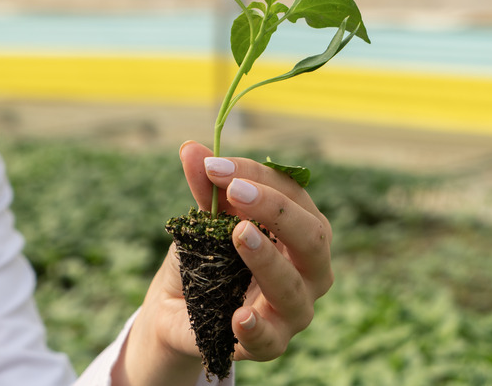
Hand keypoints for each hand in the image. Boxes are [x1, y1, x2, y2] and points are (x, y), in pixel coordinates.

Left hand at [180, 140, 333, 360]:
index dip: (256, 175)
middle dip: (274, 210)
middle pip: (312, 237)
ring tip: (238, 235)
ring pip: (295, 286)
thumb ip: (205, 188)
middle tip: (234, 192)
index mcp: (302, 229)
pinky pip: (272, 341)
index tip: (213, 166)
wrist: (179, 309)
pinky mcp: (272, 343)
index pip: (293, 194)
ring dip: (267, 259)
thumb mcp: (206, 219)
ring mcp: (295, 308)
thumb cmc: (208, 256)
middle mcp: (310, 268)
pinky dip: (257, 328)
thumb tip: (190, 147)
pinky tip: (238, 316)